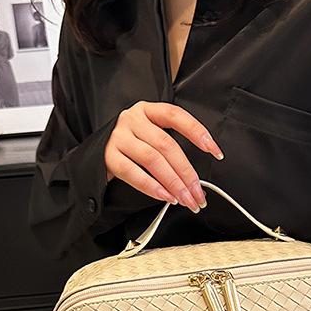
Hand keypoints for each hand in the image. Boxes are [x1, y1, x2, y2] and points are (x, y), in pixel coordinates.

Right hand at [105, 100, 223, 211]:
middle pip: (167, 145)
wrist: (95, 153)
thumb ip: (170, 149)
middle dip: (187, 173)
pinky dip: (152, 187)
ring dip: (173, 183)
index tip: (215, 151)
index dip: (198, 132)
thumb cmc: (131, 146)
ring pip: (152, 159)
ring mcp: (119, 137)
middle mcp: (132, 120)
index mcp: (148, 111)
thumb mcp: (150, 136)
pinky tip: (165, 196)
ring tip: (185, 199)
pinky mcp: (108, 156)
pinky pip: (132, 173)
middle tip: (198, 194)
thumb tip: (194, 182)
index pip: (177, 116)